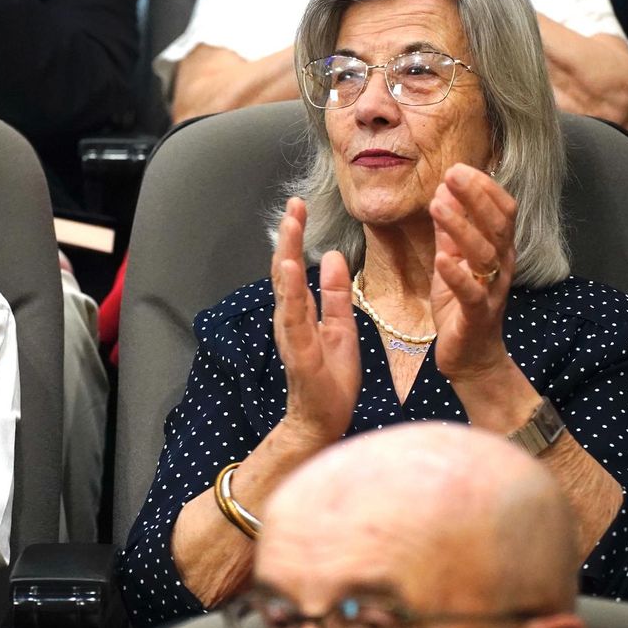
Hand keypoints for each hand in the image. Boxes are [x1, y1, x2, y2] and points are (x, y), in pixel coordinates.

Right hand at [270, 198, 361, 451]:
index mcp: (302, 312)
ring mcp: (292, 335)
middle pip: (286, 271)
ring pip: (286, 289)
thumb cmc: (331, 379)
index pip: (296, 267)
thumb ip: (336, 293)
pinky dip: (291, 292)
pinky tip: (290, 269)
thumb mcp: (342, 327)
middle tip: (292, 205)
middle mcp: (290, 319)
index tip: (298, 206)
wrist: (322, 422)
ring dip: (287, 256)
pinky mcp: (299, 352)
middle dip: (289, 237)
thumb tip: (334, 256)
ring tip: (290, 227)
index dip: (295, 236)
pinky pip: (295, 318)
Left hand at [429, 163, 517, 380]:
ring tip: (438, 205)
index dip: (484, 187)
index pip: (503, 210)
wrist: (472, 356)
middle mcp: (502, 265)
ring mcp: (492, 290)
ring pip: (484, 254)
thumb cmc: (463, 304)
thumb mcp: (454, 259)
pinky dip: (458, 276)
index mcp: (499, 249)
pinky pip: (471, 293)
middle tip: (452, 174)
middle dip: (475, 197)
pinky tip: (443, 259)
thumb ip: (450, 230)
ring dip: (461, 227)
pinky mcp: (477, 315)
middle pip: (496, 225)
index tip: (459, 167)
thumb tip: (443, 192)